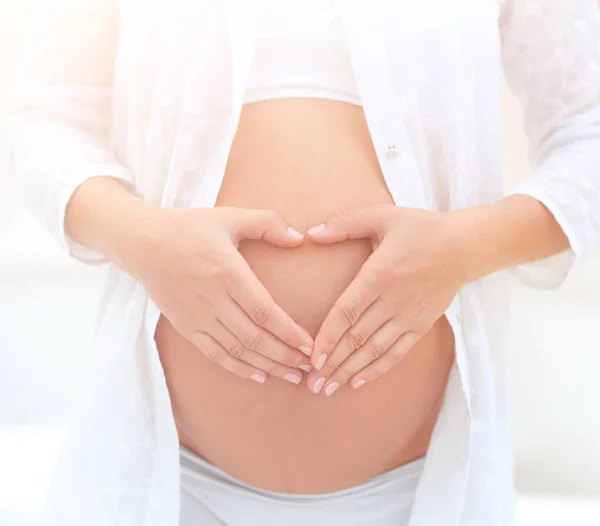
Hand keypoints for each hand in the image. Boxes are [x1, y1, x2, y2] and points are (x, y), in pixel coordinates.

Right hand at [122, 206, 313, 383]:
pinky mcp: (185, 327)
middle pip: (255, 337)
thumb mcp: (229, 217)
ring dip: (268, 366)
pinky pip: (215, 354)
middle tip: (310, 366)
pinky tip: (259, 376)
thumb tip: (299, 239)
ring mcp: (197, 316)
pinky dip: (238, 368)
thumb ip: (267, 223)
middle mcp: (212, 299)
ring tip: (293, 376)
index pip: (265, 311)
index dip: (290, 333)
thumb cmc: (189, 228)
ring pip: (238, 350)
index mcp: (227, 272)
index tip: (310, 346)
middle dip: (286, 355)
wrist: (142, 243)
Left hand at [304, 205, 466, 394]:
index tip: (311, 357)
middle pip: (356, 338)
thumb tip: (311, 234)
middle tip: (311, 383)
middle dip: (332, 363)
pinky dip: (377, 369)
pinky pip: (397, 353)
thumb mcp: (382, 216)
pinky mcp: (421, 325)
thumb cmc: (420, 229)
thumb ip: (344, 224)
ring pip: (374, 350)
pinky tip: (358, 381)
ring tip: (328, 388)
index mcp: (380, 274)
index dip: (327, 337)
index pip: (346, 312)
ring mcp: (409, 316)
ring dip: (349, 371)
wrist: (465, 246)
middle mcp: (393, 300)